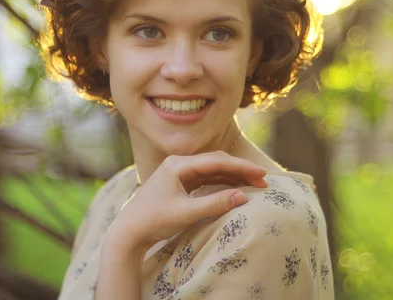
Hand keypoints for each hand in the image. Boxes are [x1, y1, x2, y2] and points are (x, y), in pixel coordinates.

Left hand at [105, 151, 267, 253]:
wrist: (129, 231)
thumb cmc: (153, 221)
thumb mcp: (186, 213)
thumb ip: (214, 204)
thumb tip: (243, 197)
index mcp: (178, 165)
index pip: (216, 162)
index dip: (241, 166)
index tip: (261, 173)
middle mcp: (179, 163)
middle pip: (216, 162)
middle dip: (240, 169)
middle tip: (263, 180)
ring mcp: (179, 172)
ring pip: (212, 170)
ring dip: (233, 176)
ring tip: (254, 184)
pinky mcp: (180, 183)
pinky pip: (205, 178)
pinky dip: (222, 182)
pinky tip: (235, 187)